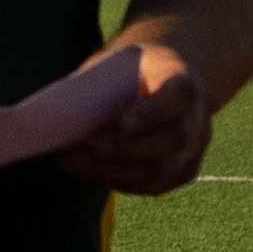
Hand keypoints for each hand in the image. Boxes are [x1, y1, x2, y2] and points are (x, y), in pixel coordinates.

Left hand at [59, 38, 210, 196]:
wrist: (164, 84)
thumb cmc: (133, 73)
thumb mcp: (119, 65)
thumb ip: (98, 84)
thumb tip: (54, 113)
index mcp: (184, 81)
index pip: (177, 96)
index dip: (153, 112)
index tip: (122, 123)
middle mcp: (198, 116)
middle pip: (174, 139)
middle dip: (129, 150)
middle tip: (93, 149)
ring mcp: (196, 147)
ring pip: (164, 171)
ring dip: (116, 173)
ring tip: (77, 163)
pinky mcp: (185, 170)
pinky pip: (156, 186)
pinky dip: (119, 183)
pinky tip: (90, 173)